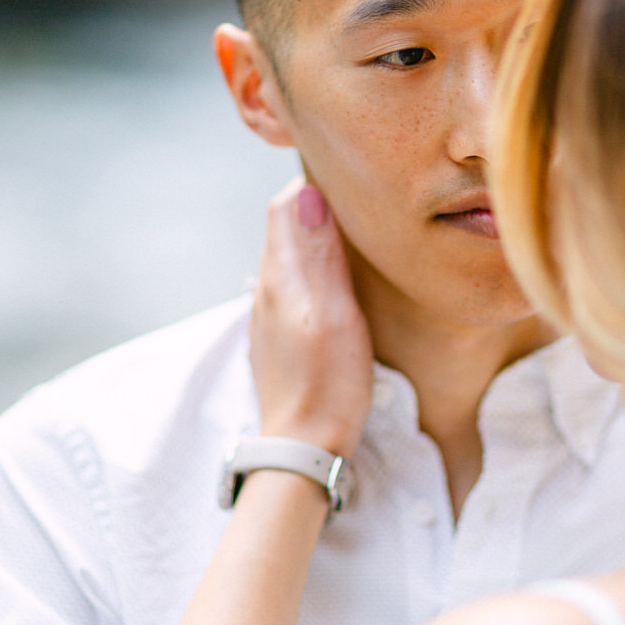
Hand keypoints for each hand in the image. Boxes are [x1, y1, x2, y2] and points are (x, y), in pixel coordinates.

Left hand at [249, 178, 373, 458]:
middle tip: (358, 199)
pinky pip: (292, 289)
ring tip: (352, 236)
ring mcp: (269, 317)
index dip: (313, 183)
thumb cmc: (328, 383)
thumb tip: (308, 193)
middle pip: (284, 229)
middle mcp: (266, 291)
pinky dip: (311, 273)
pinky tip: (335, 285)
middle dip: (314, 207)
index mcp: (279, 278)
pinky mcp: (278, 339)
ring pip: (288, 260)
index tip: (350, 177)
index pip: (284, 206)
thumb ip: (322, 255)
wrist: (303, 447)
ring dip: (313, 241)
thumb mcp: (336, 314)